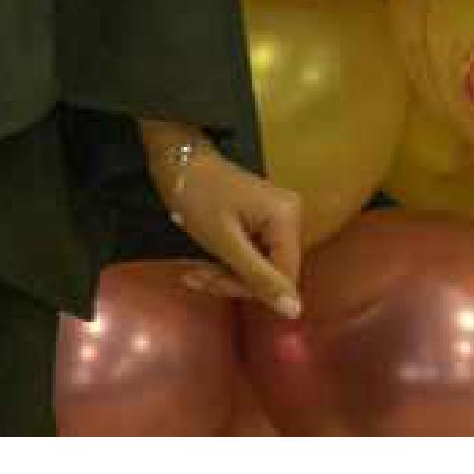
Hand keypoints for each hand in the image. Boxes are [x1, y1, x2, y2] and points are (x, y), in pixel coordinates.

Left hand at [147, 132, 306, 319]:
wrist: (177, 161)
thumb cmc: (197, 197)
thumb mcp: (225, 242)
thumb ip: (260, 277)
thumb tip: (296, 313)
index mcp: (287, 219)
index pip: (285, 276)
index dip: (252, 289)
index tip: (213, 284)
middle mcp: (290, 218)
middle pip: (271, 272)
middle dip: (232, 280)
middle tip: (196, 278)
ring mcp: (276, 219)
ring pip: (258, 267)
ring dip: (225, 275)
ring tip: (193, 273)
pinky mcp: (261, 221)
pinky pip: (251, 254)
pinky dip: (226, 263)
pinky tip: (202, 265)